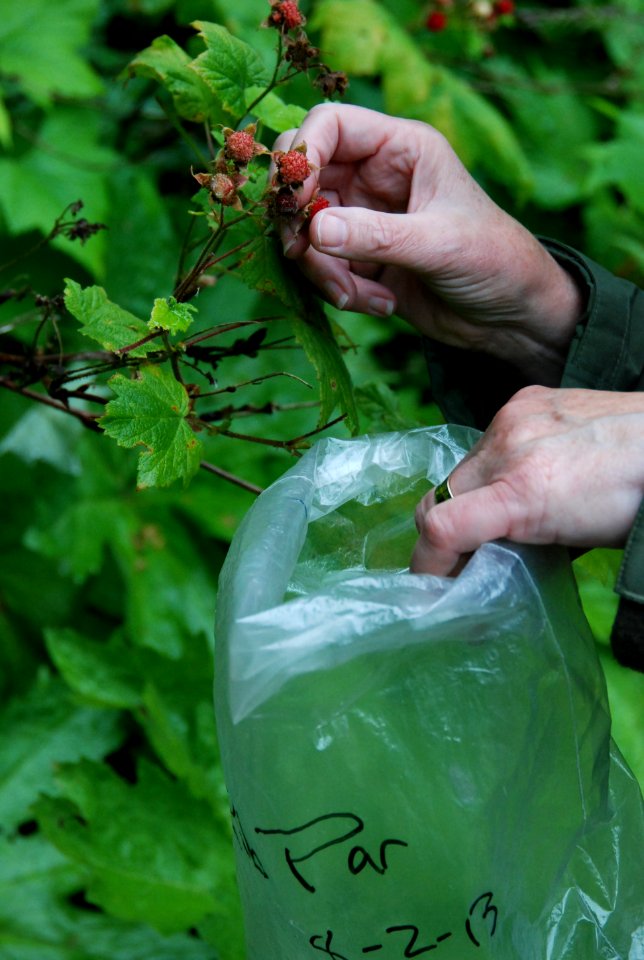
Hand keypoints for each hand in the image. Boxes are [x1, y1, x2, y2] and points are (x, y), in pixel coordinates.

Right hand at [275, 103, 581, 383]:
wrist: (509, 316)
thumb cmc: (494, 260)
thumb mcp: (439, 244)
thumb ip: (376, 236)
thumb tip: (314, 229)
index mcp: (401, 148)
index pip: (330, 125)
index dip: (303, 155)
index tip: (296, 201)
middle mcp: (374, 176)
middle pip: (304, 181)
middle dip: (298, 222)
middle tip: (301, 255)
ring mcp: (363, 219)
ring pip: (306, 232)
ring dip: (323, 271)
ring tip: (360, 298)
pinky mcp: (359, 259)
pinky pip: (322, 269)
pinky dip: (340, 292)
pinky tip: (381, 304)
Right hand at [411, 385, 643, 575]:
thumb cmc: (633, 504)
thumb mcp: (573, 543)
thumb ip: (515, 546)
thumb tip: (479, 560)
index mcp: (523, 491)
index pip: (439, 526)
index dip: (427, 564)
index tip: (434, 585)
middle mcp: (508, 447)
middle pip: (438, 498)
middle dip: (445, 534)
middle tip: (465, 557)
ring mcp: (513, 418)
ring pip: (461, 469)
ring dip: (470, 496)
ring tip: (503, 512)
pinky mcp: (522, 400)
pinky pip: (486, 441)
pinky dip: (494, 465)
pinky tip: (526, 472)